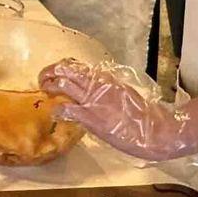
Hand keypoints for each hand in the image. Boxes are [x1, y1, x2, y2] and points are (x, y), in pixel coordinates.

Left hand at [38, 59, 197, 161]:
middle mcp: (98, 84)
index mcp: (107, 78)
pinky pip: (66, 109)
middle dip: (50, 72)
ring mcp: (92, 100)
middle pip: (66, 70)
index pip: (79, 66)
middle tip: (44, 78)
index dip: (64, 67)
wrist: (154, 130)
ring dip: (49, 86)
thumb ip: (109, 90)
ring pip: (62, 84)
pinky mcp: (90, 117)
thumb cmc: (144, 115)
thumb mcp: (125, 95)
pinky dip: (57, 109)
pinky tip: (54, 112)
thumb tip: (98, 91)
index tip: (58, 71)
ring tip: (44, 90)